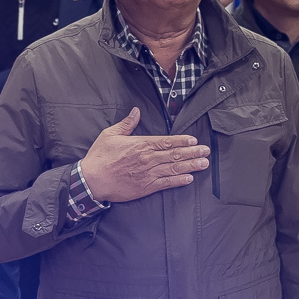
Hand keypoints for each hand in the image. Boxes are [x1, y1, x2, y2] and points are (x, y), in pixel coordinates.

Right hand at [75, 107, 209, 203]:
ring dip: (190, 166)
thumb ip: (127, 124)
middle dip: (192, 153)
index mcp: (141, 144)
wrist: (92, 180)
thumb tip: (136, 111)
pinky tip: (189, 179)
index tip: (194, 140)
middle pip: (174, 154)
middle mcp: (148, 159)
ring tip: (204, 163)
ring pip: (173, 168)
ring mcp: (148, 174)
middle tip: (206, 151)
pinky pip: (166, 183)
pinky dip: (178, 181)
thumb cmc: (100, 156)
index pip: (167, 142)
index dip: (182, 141)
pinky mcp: (145, 187)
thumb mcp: (110, 134)